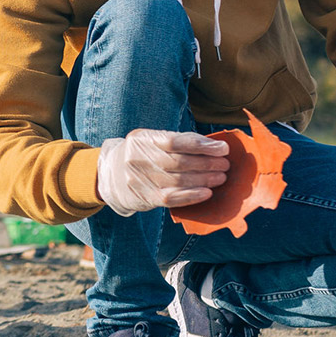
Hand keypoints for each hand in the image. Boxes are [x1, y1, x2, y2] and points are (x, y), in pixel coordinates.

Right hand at [95, 129, 229, 215]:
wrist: (110, 176)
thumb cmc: (141, 155)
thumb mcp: (150, 140)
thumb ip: (176, 140)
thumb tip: (212, 146)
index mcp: (142, 139)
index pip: (176, 141)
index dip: (202, 145)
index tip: (222, 148)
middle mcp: (138, 158)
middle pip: (180, 162)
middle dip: (208, 163)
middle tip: (225, 164)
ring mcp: (141, 179)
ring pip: (179, 180)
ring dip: (205, 179)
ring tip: (221, 177)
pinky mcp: (146, 198)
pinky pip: (172, 198)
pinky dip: (192, 196)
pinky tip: (207, 192)